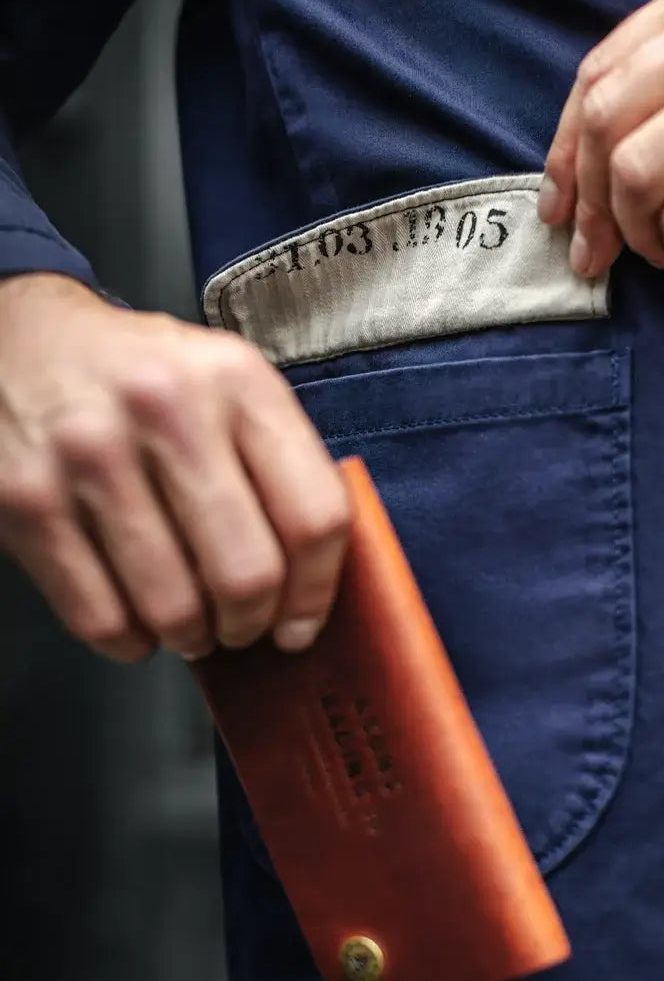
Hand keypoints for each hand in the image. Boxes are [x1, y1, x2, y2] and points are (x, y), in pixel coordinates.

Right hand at [0, 274, 349, 661]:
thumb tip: (315, 578)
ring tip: (189, 625)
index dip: (317, 593)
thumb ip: (280, 464)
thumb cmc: (139, 375)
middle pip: (248, 574)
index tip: (302, 622)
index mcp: (237, 381)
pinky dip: (129, 641)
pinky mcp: (27, 499)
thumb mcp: (227, 385)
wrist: (22, 339)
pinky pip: (101, 617)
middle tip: (241, 625)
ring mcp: (91, 456)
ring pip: (174, 607)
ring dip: (190, 637)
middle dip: (250, 623)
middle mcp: (167, 410)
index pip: (314, 515)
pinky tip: (135, 620)